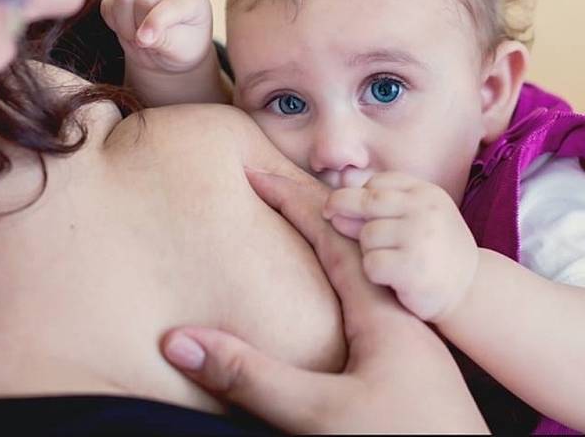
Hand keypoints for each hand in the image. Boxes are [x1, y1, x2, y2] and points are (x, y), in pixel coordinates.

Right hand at [100, 0, 213, 73]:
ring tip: (136, 38)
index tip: (143, 42)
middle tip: (145, 45)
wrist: (170, 45)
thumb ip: (165, 42)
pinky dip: (113, 22)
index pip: (169, 5)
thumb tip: (142, 37)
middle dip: (138, 29)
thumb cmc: (182, 46)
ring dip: (124, 26)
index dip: (154, 23)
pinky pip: (108, 3)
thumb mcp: (181, 50)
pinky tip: (127, 29)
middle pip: (141, 0)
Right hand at [161, 170, 486, 432]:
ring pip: (361, 272)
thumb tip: (178, 340)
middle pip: (349, 243)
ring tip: (297, 229)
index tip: (255, 172)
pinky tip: (332, 301)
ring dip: (327, 242)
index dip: (289, 199)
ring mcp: (405, 339)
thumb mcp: (319, 415)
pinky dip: (338, 279)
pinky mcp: (406, 365)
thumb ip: (250, 376)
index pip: (329, 234)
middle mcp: (395, 314)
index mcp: (380, 310)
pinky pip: (366, 300)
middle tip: (269, 187)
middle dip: (306, 210)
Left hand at [323, 171, 478, 321]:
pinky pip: (371, 263)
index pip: (377, 183)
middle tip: (330, 217)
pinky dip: (374, 273)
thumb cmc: (433, 251)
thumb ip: (381, 205)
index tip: (356, 209)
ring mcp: (420, 237)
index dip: (360, 195)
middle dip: (341, 207)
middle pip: (365, 202)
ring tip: (390, 260)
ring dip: (369, 250)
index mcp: (427, 193)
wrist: (470, 290)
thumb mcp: (417, 217)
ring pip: (367, 235)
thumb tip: (333, 203)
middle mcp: (425, 210)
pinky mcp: (412, 268)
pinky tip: (392, 279)